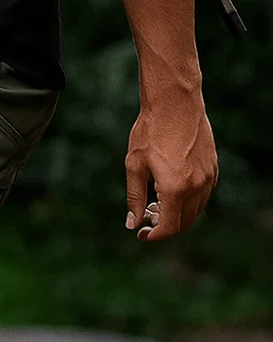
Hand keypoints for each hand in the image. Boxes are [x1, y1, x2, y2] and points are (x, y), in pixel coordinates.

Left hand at [124, 91, 217, 240]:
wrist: (175, 102)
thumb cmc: (150, 132)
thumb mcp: (134, 167)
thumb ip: (134, 199)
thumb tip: (132, 224)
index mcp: (176, 188)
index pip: (169, 228)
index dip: (154, 236)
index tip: (141, 234)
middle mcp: (197, 185)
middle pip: (184, 223)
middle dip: (165, 227)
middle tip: (146, 218)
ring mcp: (208, 175)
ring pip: (195, 211)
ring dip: (177, 215)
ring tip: (156, 203)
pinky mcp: (213, 166)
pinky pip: (203, 195)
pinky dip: (188, 202)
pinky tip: (171, 191)